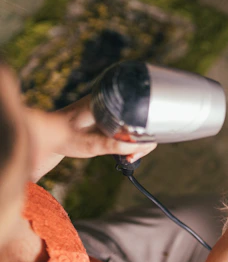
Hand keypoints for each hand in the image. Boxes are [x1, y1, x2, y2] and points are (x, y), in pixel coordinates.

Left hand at [27, 96, 156, 180]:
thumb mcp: (90, 144)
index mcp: (108, 103)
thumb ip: (114, 145)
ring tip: (129, 157)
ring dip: (137, 143)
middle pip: (141, 121)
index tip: (137, 149)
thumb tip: (138, 147)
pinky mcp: (110, 120)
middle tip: (132, 157)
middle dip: (142, 141)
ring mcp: (112, 112)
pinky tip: (125, 153)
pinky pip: (127, 130)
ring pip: (135, 126)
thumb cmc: (64, 136)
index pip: (139, 113)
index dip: (145, 132)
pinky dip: (129, 141)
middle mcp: (112, 105)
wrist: (47, 135)